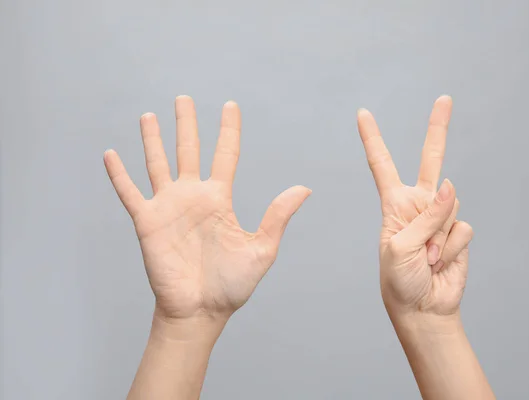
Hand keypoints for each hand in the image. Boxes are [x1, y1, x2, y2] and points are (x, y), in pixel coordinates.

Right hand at [104, 96, 310, 320]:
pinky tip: (110, 154)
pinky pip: (130, 193)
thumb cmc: (232, 285)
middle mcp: (193, 196)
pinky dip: (119, 174)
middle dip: (187, 124)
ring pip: (158, 164)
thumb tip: (304, 188)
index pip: (225, 154)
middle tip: (184, 98)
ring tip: (149, 116)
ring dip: (153, 140)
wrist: (201, 311)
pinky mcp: (147, 223)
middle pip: (189, 150)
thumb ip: (277, 217)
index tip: (231, 105)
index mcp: (220, 199)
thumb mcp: (261, 249)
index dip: (228, 130)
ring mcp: (169, 207)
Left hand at [357, 96, 472, 316]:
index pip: (381, 164)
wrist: (423, 308)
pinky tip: (441, 262)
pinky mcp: (458, 232)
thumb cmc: (399, 280)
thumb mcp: (400, 247)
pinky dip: (451, 248)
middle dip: (438, 128)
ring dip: (438, 237)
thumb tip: (451, 185)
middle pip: (431, 159)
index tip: (362, 113)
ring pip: (451, 206)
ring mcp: (439, 217)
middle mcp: (418, 205)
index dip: (372, 138)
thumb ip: (426, 216)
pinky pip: (463, 228)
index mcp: (394, 204)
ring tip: (426, 258)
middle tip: (444, 98)